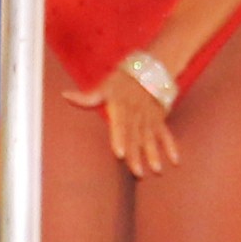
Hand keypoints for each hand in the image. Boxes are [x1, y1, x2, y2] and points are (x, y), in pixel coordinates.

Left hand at [62, 63, 182, 176]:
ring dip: (155, 154)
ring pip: (152, 138)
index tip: (119, 154)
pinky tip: (175, 160)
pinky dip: (171, 146)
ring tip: (157, 170)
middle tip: (138, 173)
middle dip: (137, 155)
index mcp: (121, 107)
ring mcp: (149, 118)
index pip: (120, 125)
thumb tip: (65, 95)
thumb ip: (87, 97)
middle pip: (136, 137)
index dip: (119, 139)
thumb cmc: (122, 81)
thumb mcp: (104, 86)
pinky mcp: (160, 120)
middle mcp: (136, 115)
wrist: (149, 68)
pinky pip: (166, 134)